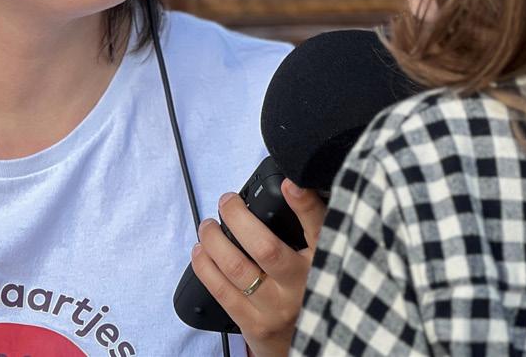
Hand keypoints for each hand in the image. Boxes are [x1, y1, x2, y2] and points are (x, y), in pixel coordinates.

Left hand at [190, 179, 325, 356]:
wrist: (306, 343)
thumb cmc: (309, 289)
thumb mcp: (321, 256)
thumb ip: (310, 226)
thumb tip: (292, 184)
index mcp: (324, 261)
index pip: (320, 229)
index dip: (305, 205)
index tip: (289, 185)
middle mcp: (304, 286)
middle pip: (266, 249)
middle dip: (238, 218)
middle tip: (226, 202)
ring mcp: (277, 307)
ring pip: (237, 268)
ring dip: (214, 241)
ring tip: (207, 226)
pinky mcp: (255, 324)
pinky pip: (222, 292)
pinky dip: (205, 267)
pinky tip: (200, 252)